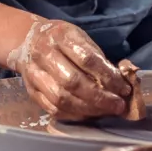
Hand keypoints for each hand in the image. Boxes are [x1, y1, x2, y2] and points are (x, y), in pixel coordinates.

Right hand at [7, 18, 130, 118]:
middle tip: (118, 105)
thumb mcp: (80, 37)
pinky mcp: (31, 91)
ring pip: (62, 99)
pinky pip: (53, 109)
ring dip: (88, 109)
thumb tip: (120, 83)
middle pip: (72, 82)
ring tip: (106, 111)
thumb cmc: (62, 40)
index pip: (87, 59)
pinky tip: (89, 114)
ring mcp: (35, 74)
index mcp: (60, 35)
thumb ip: (98, 58)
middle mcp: (44, 54)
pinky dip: (74, 115)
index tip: (124, 88)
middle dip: (99, 97)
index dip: (108, 76)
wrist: (27, 40)